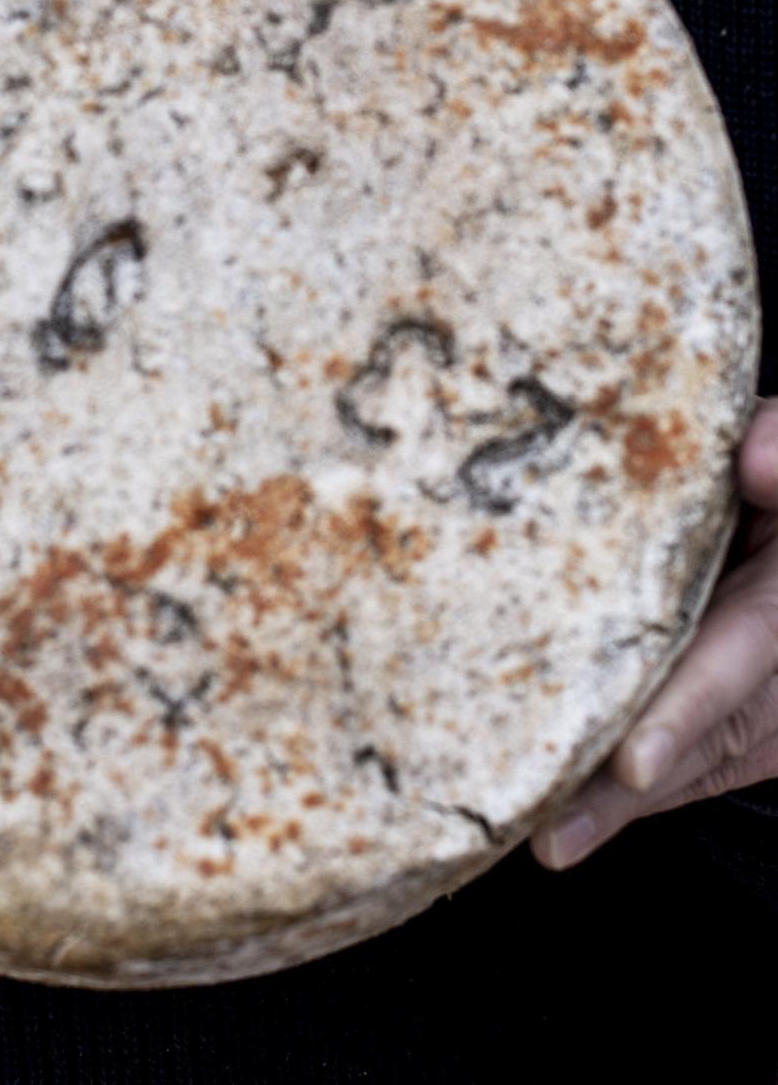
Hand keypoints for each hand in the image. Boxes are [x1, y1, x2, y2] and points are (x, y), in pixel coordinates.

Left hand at [531, 395, 777, 870]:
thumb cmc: (775, 479)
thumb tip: (752, 460)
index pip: (740, 656)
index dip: (687, 712)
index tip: (633, 764)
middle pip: (704, 739)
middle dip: (630, 791)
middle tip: (554, 830)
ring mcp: (765, 717)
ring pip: (688, 769)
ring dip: (616, 810)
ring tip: (546, 839)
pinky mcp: (738, 737)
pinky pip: (682, 772)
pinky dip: (622, 803)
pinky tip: (563, 830)